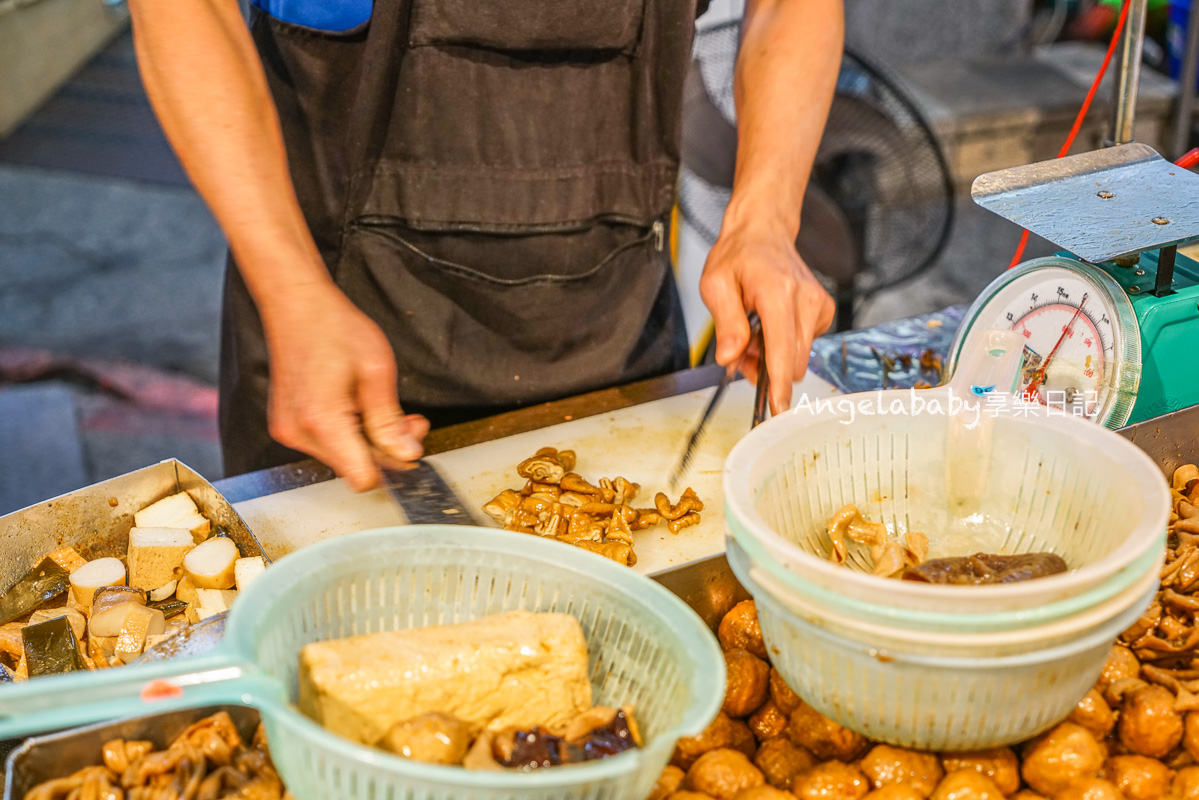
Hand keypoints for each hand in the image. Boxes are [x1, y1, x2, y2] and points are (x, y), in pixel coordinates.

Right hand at [259, 280, 428, 490]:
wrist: (295, 305)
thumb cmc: (333, 327)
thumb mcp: (376, 370)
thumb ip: (389, 420)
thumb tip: (406, 454)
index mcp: (322, 421)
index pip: (363, 477)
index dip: (393, 464)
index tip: (409, 443)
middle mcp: (299, 433)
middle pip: (354, 467)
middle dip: (386, 447)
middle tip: (410, 420)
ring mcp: (289, 430)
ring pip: (342, 455)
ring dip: (368, 438)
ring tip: (382, 405)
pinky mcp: (287, 424)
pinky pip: (327, 442)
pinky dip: (348, 430)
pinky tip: (358, 405)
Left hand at [700, 224, 834, 413]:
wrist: (763, 233)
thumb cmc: (738, 257)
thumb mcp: (715, 285)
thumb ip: (726, 324)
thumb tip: (730, 359)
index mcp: (777, 293)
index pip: (782, 350)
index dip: (778, 384)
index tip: (778, 409)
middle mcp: (806, 299)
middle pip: (792, 361)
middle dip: (766, 368)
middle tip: (741, 350)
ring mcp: (819, 305)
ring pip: (799, 357)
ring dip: (774, 357)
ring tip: (753, 333)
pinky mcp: (825, 311)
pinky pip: (805, 345)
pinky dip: (786, 344)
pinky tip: (771, 324)